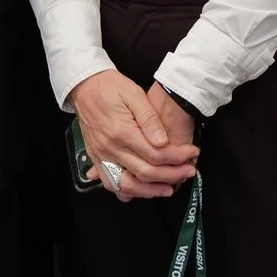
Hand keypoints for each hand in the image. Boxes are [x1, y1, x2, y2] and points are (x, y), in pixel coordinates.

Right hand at [71, 69, 199, 200]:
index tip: (192, 153)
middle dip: (172, 175)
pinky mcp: (96, 158)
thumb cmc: (110, 87)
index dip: (178, 157)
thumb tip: (163, 141)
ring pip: (127, 185)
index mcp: (122, 131)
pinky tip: (140, 190)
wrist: (84, 86)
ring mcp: (101, 156)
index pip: (156, 154)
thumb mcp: (134, 94)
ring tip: (168, 189)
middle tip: (188, 171)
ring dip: (149, 191)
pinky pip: (109, 183)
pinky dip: (126, 190)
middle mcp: (110, 148)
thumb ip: (149, 119)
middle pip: (145, 172)